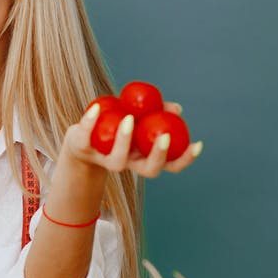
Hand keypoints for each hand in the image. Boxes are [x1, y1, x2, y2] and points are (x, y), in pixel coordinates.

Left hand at [61, 101, 201, 177]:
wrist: (80, 142)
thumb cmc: (116, 129)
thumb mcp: (138, 118)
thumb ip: (157, 113)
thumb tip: (176, 109)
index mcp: (143, 158)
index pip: (170, 165)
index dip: (185, 159)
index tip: (197, 144)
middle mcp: (128, 163)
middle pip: (148, 170)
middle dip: (159, 155)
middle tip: (165, 135)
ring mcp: (105, 160)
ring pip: (117, 160)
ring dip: (124, 140)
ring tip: (129, 119)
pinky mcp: (83, 149)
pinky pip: (86, 136)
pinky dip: (90, 121)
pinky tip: (96, 108)